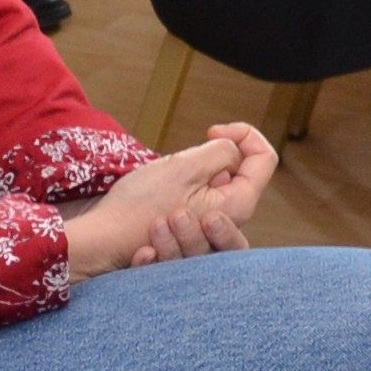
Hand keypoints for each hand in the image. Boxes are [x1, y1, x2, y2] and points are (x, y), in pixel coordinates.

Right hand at [62, 124, 277, 275]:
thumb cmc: (141, 205)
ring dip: (191, 169)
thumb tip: (234, 149)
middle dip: (215, 153)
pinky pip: (196, 195)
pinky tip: (161, 195)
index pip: (265, 158)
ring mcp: (211, 226)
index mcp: (238, 206)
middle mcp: (231, 221)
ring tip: (167, 185)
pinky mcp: (190, 226)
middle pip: (242, 169)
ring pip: (215, 181)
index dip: (244, 134)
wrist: (105, 239)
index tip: (210, 131)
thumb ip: (222, 152)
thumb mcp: (186, 166)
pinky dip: (180, 183)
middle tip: (186, 157)